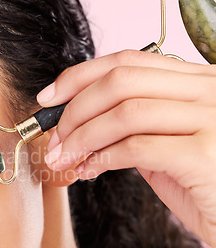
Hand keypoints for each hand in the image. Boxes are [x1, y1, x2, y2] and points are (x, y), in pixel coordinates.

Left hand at [37, 50, 215, 247]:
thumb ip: (134, 127)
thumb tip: (77, 124)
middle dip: (75, 110)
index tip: (48, 98)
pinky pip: (136, 147)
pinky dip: (101, 158)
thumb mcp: (168, 145)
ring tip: (64, 159)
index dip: (80, 76)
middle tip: (54, 139)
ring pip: (124, 113)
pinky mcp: (206, 153)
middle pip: (120, 81)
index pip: (128, 61)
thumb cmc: (207, 187)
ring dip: (81, 137)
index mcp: (199, 81)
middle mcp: (210, 90)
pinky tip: (88, 171)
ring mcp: (212, 118)